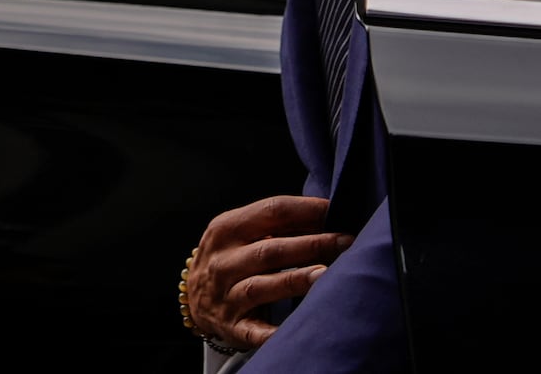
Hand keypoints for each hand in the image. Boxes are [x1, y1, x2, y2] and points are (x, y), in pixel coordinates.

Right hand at [183, 195, 354, 350]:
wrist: (194, 298)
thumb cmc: (230, 258)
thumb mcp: (241, 233)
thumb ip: (275, 223)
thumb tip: (325, 215)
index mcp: (227, 228)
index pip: (271, 211)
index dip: (308, 210)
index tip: (337, 212)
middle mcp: (223, 261)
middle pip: (271, 249)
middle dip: (312, 244)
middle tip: (346, 243)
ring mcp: (226, 294)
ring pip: (262, 285)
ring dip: (295, 279)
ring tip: (327, 274)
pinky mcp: (232, 325)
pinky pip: (253, 329)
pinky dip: (271, 331)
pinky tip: (293, 328)